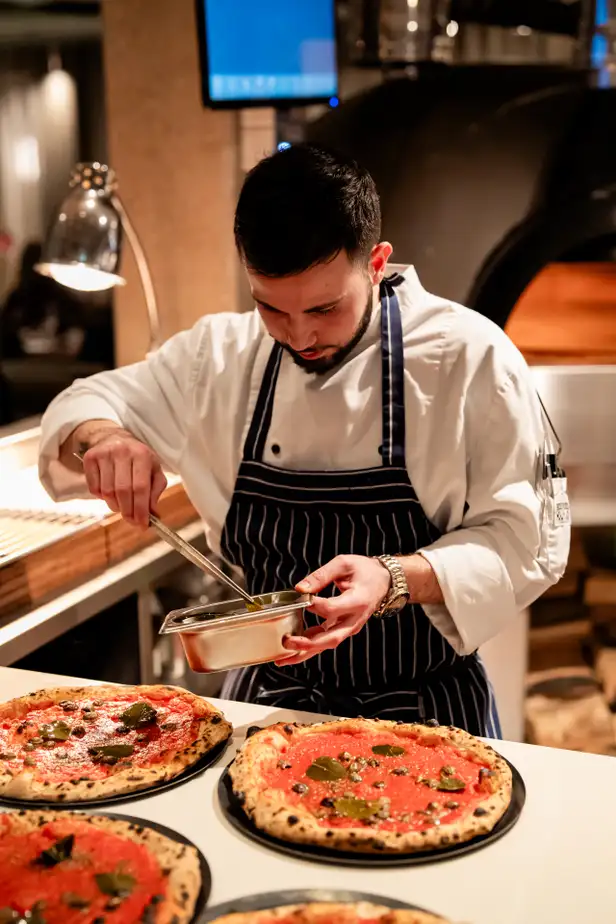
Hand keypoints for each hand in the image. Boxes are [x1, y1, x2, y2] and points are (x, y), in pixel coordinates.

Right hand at [82, 430, 166, 527]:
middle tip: (132, 521)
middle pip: (123, 491)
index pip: (141, 488)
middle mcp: (122, 451)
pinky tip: (109, 493)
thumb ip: (155, 492)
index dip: (141, 510)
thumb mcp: (154, 470)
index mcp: (142, 455)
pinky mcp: (90, 458)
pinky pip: (93, 488)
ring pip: (107, 492)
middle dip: (128, 511)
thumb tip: (153, 515)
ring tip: (121, 505)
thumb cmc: (138, 459)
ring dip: (115, 505)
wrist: (116, 438)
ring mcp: (104, 453)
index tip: (142, 524)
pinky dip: (101, 497)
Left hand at [276, 555, 390, 666]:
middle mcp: (355, 619)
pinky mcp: (344, 629)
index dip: (315, 606)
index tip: (302, 599)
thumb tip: (300, 588)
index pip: (333, 608)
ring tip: (284, 658)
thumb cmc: (365, 571)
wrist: (383, 581)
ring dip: (306, 652)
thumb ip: (321, 575)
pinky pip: (327, 640)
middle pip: (332, 638)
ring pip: (328, 644)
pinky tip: (293, 648)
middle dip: (308, 643)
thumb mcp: (343, 564)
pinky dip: (310, 646)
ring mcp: (350, 627)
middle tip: (287, 642)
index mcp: (358, 600)